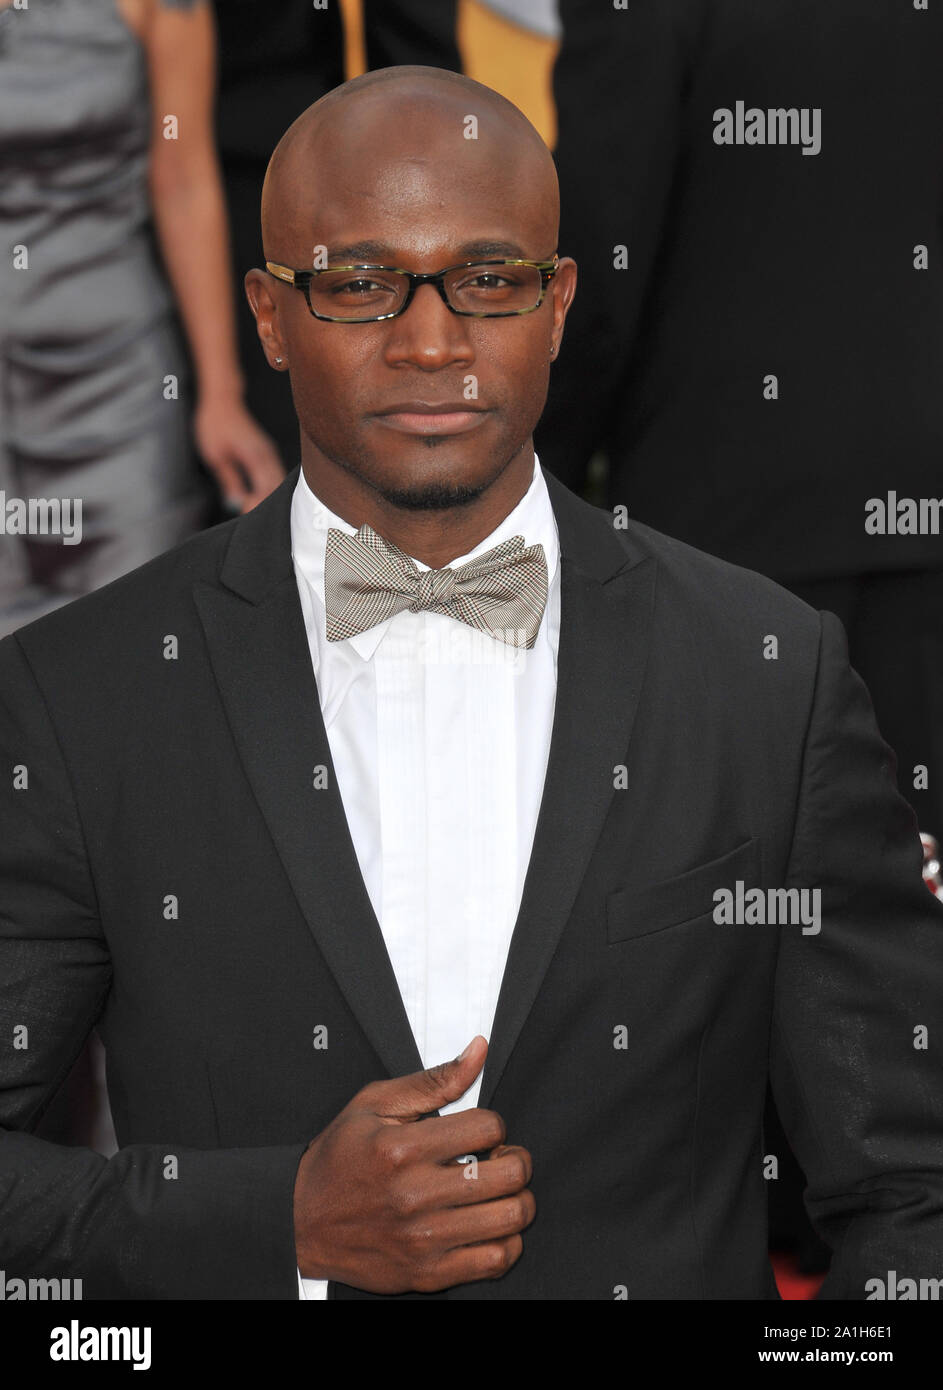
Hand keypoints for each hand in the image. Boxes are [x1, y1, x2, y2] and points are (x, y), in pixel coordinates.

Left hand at [192, 392, 285, 512]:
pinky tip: (261, 500)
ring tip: (256, 512)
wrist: (222, 401)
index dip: (259, 505)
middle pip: (276, 489)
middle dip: (267, 507)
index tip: (247, 515)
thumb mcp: (216, 455)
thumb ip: (230, 480)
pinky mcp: (267, 454)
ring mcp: (270, 454)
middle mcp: (267, 455)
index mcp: (255, 456)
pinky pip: (275, 476)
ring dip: (270, 499)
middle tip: (254, 523)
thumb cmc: (216, 425)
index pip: (265, 488)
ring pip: (279, 484)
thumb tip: (237, 502)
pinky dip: (270, 490)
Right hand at [293, 1036, 534, 1293]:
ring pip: (510, 1219)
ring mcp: (423, 1239)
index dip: (495, 1125)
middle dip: (517, 1160)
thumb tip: (479, 1051)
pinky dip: (508, 1243)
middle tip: (502, 1158)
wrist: (300, 1222)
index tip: (482, 1132)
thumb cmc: (338, 1158)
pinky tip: (491, 1226)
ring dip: (517, 1200)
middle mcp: (415, 1195)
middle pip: (509, 1174)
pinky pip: (495, 1262)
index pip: (488, 1127)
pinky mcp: (427, 1274)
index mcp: (402, 1148)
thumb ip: (433, 1080)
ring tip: (500, 1192)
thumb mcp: (374, 1104)